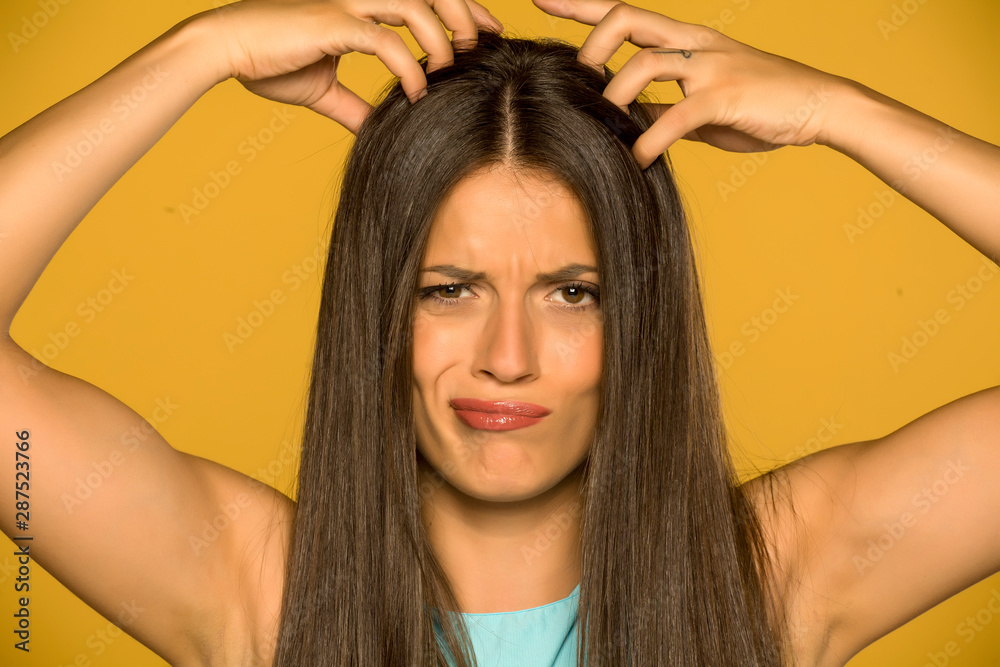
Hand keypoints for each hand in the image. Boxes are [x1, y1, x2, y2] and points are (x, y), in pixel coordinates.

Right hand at [192, 0, 503, 132]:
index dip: (458, 11)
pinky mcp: (334, 23)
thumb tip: (373, 131)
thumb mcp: (323, 90)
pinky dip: (410, 67)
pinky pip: (387, 42)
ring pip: (416, 6)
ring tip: (454, 68)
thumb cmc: (268, 64)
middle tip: (487, 42)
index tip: (484, 34)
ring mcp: (348, 5)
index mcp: (360, 3)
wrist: (224, 50)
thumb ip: (353, 106)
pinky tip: (418, 91)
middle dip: (465, 12)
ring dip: (443, 37)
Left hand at [531, 0, 850, 168]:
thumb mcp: (703, 104)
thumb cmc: (760, 105)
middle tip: (578, 82)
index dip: (580, 5)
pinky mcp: (725, 96)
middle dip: (591, 47)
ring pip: (643, 66)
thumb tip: (631, 125)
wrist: (819, 106)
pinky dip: (650, 141)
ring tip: (609, 131)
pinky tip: (639, 159)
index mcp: (686, 39)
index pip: (625, 13)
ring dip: (615, 101)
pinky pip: (675, 116)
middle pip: (626, 19)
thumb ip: (665, 107)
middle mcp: (693, 43)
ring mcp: (710, 66)